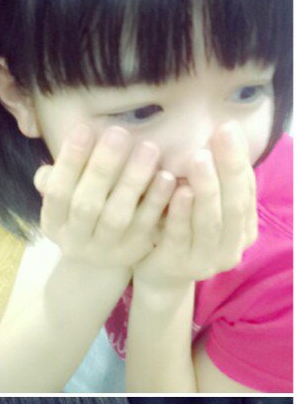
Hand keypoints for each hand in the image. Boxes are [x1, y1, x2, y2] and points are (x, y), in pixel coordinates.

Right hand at [35, 125, 175, 268]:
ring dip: (132, 181)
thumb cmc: (83, 212)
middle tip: (119, 132)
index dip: (70, 162)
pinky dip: (156, 201)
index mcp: (54, 222)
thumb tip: (71, 138)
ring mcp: (104, 250)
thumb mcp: (67, 196)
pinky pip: (145, 226)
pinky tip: (167, 177)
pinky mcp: (132, 252)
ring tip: (149, 148)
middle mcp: (75, 240)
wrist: (99, 260)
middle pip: (86, 205)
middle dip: (102, 168)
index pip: (57, 192)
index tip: (85, 128)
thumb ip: (64, 171)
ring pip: (117, 216)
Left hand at [133, 122, 257, 287]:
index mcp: (243, 230)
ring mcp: (206, 261)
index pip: (247, 191)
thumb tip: (223, 132)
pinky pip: (181, 236)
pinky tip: (179, 190)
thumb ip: (215, 182)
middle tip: (221, 135)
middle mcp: (231, 249)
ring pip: (211, 221)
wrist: (157, 274)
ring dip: (207, 187)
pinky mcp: (178, 266)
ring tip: (200, 158)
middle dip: (228, 168)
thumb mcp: (203, 206)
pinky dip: (182, 212)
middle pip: (234, 205)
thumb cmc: (181, 230)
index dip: (239, 160)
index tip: (228, 128)